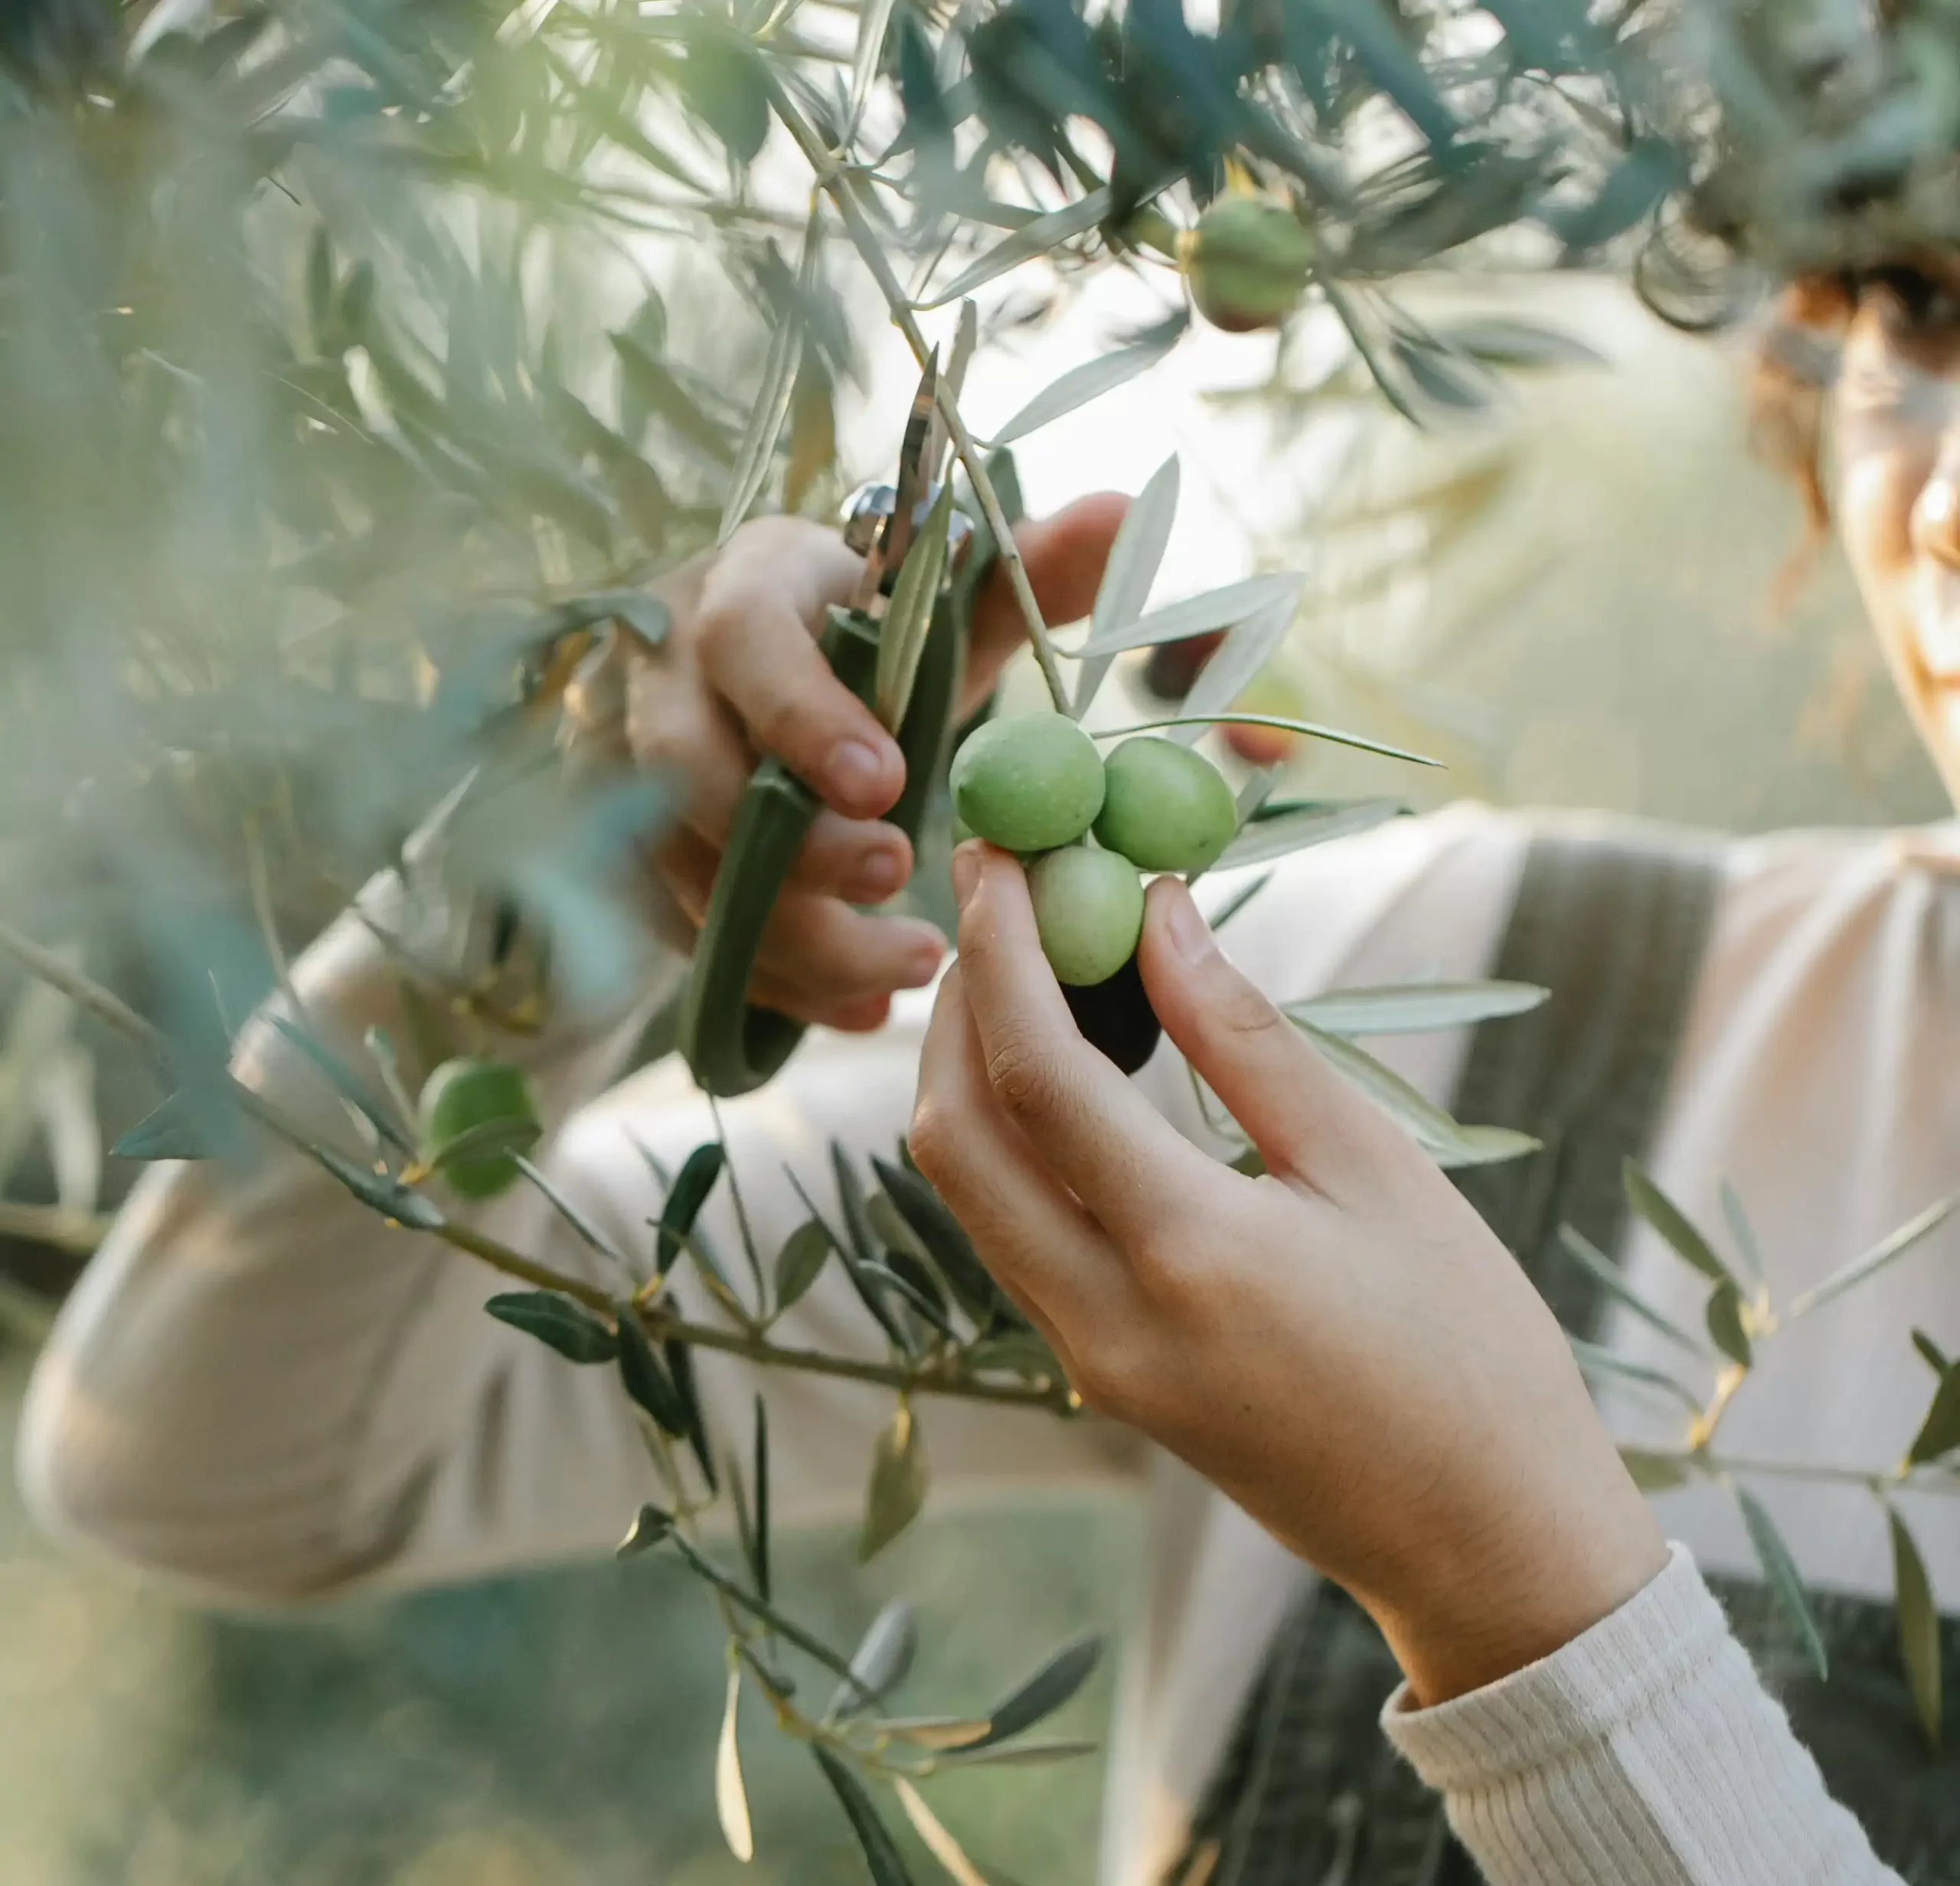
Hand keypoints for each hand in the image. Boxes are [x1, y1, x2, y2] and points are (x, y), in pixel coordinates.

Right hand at [616, 498, 1125, 1032]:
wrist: (783, 667)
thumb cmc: (873, 630)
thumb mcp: (949, 597)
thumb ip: (1035, 566)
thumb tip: (1127, 510)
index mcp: (745, 586)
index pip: (741, 639)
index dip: (802, 716)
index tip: (889, 784)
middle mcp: (665, 676)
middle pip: (687, 772)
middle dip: (790, 844)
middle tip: (896, 877)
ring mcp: (634, 774)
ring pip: (681, 870)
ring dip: (793, 935)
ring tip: (911, 965)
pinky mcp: (641, 856)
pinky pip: (688, 935)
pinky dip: (777, 982)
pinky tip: (862, 1010)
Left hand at [908, 843, 1668, 1705]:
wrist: (1483, 1546)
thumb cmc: (1468, 1348)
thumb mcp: (1374, 1172)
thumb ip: (1247, 1040)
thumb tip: (1159, 917)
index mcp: (1187, 1254)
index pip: (1035, 1076)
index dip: (1001, 951)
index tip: (999, 854)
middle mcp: (1104, 1318)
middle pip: (955, 1137)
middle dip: (956, 1005)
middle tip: (997, 903)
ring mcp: (1089, 1361)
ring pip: (968, 1192)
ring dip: (970, 1071)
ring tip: (1025, 967)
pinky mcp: (1101, 1378)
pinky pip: (1009, 1238)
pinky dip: (1008, 1141)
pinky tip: (1061, 1074)